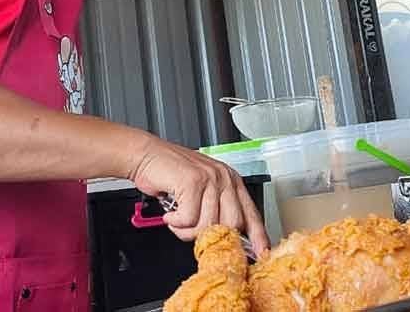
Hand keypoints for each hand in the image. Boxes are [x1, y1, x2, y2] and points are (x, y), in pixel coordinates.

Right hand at [130, 136, 269, 254]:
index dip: (258, 236)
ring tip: (177, 219)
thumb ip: (216, 211)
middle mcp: (224, 178)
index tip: (262, 253)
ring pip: (208, 224)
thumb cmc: (171, 175)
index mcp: (231, 181)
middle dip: (209, 235)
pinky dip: (176, 223)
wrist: (147, 156)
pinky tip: (171, 213)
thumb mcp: (201, 191)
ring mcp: (210, 178)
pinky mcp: (193, 182)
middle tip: (192, 231)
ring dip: (187, 230)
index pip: (251, 214)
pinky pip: (189, 219)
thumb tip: (226, 239)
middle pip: (232, 224)